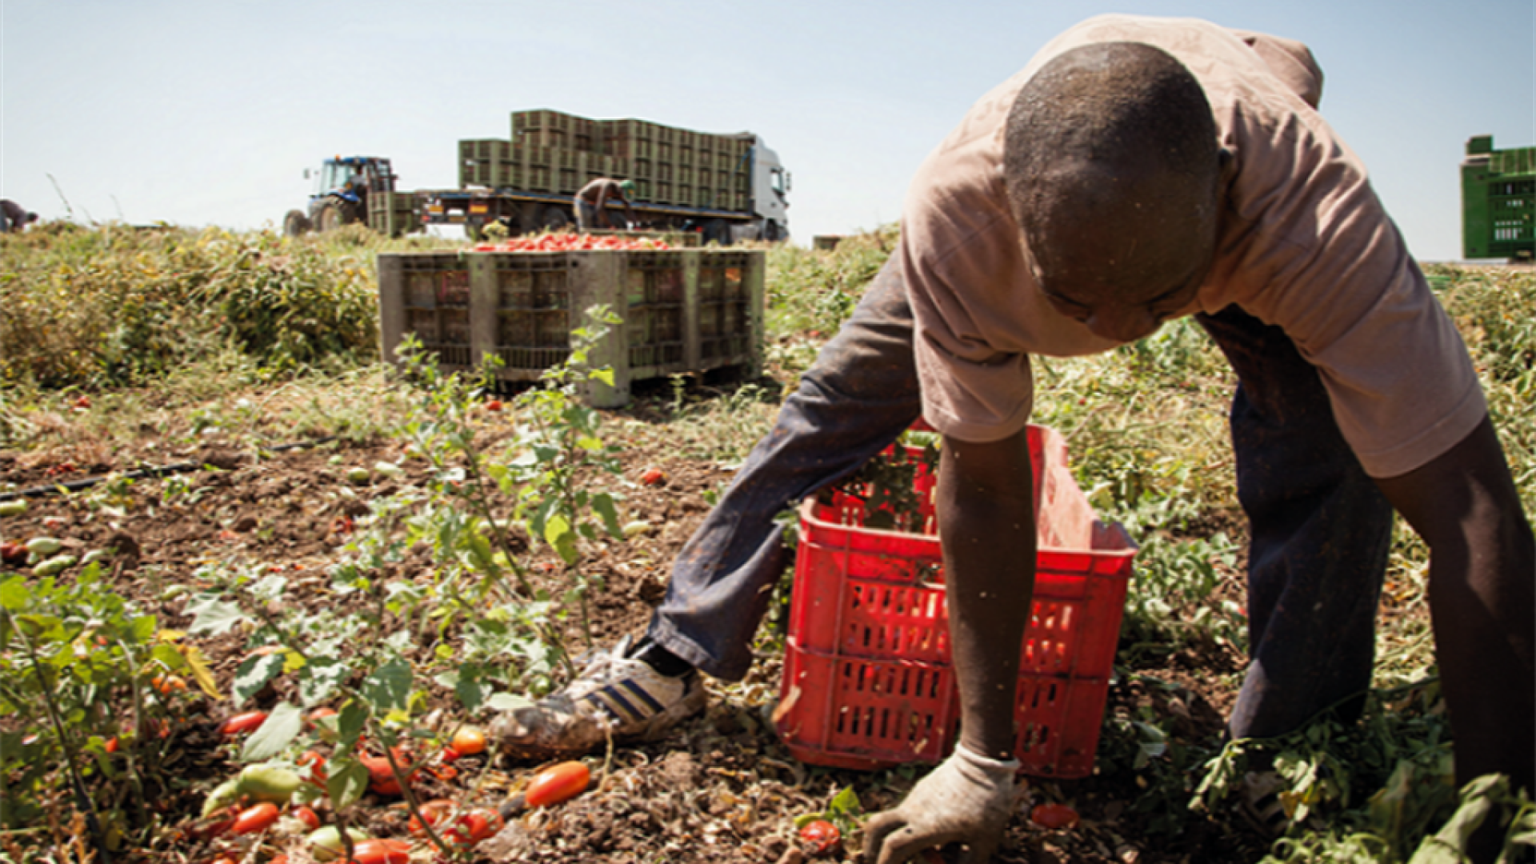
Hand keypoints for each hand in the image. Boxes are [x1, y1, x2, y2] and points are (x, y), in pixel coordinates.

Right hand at [862, 744, 1018, 863]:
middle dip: (870, 845)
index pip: (893, 848)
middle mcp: (914, 810)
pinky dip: (908, 822)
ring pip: (893, 816)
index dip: (884, 863)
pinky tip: (928, 829)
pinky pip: (908, 807)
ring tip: (908, 849)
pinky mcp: (924, 787)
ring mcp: (917, 796)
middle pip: (876, 826)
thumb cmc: (988, 802)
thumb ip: (971, 861)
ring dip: (891, 833)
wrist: (984, 760)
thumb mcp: (985, 840)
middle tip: (874, 860)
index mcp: (926, 827)